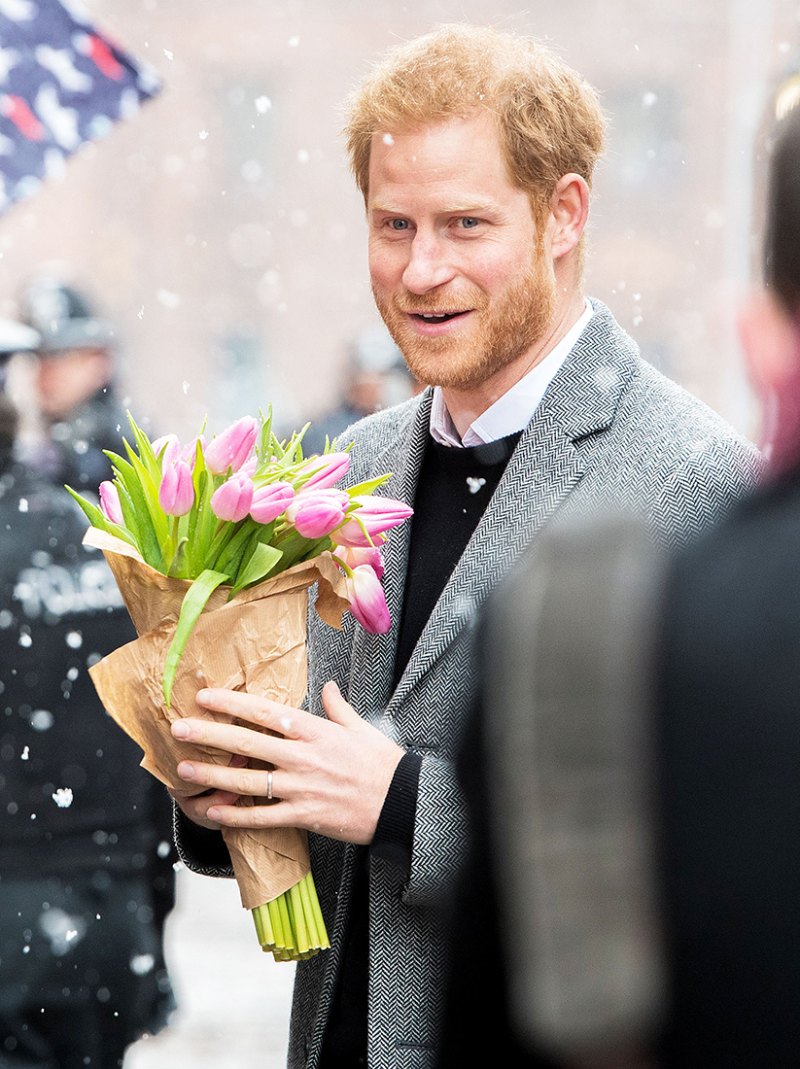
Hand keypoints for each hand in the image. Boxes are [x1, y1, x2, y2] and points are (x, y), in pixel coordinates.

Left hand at [170, 681, 404, 844]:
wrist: (402, 801)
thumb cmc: (383, 763)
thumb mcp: (360, 727)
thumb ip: (337, 707)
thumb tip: (327, 687)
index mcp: (314, 730)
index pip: (264, 712)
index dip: (231, 703)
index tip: (205, 697)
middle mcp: (302, 756)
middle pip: (246, 743)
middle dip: (209, 734)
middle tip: (179, 728)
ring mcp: (301, 788)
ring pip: (247, 782)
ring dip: (213, 776)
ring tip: (184, 769)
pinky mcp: (304, 816)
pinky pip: (262, 817)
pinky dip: (235, 816)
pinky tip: (213, 811)